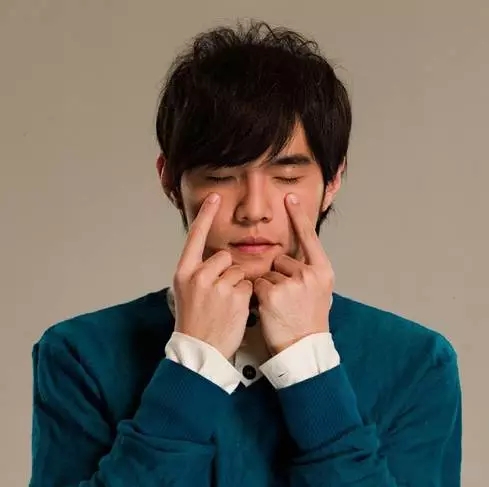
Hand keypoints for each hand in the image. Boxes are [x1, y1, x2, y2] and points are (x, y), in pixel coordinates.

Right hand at [172, 193, 252, 359]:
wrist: (199, 349)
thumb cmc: (194, 320)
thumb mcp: (186, 292)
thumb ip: (199, 272)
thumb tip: (217, 259)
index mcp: (184, 272)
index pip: (195, 237)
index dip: (206, 215)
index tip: (214, 198)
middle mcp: (199, 275)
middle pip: (224, 257)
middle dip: (227, 272)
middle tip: (219, 295)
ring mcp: (217, 285)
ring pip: (238, 271)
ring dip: (237, 285)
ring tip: (226, 306)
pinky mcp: (236, 296)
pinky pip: (248, 285)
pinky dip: (246, 296)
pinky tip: (235, 311)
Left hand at [253, 193, 333, 354]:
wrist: (304, 349)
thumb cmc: (309, 322)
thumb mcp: (319, 293)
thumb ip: (308, 272)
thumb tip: (291, 258)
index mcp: (322, 271)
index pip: (309, 237)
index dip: (299, 216)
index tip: (290, 197)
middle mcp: (309, 274)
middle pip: (280, 259)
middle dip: (277, 275)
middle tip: (287, 299)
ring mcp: (291, 283)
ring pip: (267, 273)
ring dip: (268, 286)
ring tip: (280, 307)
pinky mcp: (272, 293)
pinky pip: (258, 284)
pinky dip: (258, 295)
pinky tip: (270, 309)